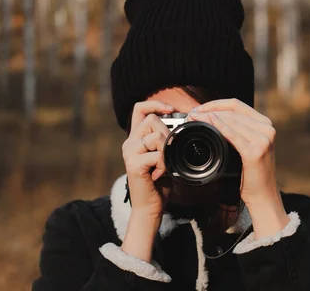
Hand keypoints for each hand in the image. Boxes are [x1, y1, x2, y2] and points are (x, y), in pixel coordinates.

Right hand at [120, 100, 172, 260]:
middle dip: (167, 135)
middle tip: (168, 154)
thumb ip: (164, 140)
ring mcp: (129, 152)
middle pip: (152, 121)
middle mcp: (129, 143)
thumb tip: (180, 125)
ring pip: (156, 136)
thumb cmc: (159, 182)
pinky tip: (161, 174)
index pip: (139, 108)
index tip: (170, 110)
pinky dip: (165, 165)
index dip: (155, 103)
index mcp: (135, 138)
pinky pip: (157, 155)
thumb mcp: (163, 156)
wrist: (150, 206)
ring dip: (167, 151)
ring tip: (164, 166)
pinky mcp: (133, 164)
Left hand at [189, 99, 289, 237]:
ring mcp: (263, 139)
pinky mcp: (256, 151)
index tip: (200, 108)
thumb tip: (214, 117)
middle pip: (233, 111)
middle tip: (193, 113)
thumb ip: (238, 130)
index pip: (237, 105)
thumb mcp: (248, 145)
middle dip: (210, 110)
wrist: (263, 195)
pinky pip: (233, 135)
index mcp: (265, 124)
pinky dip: (219, 127)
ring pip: (231, 120)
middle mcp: (267, 129)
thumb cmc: (252, 173)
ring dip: (210, 117)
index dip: (216, 104)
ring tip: (195, 118)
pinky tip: (209, 123)